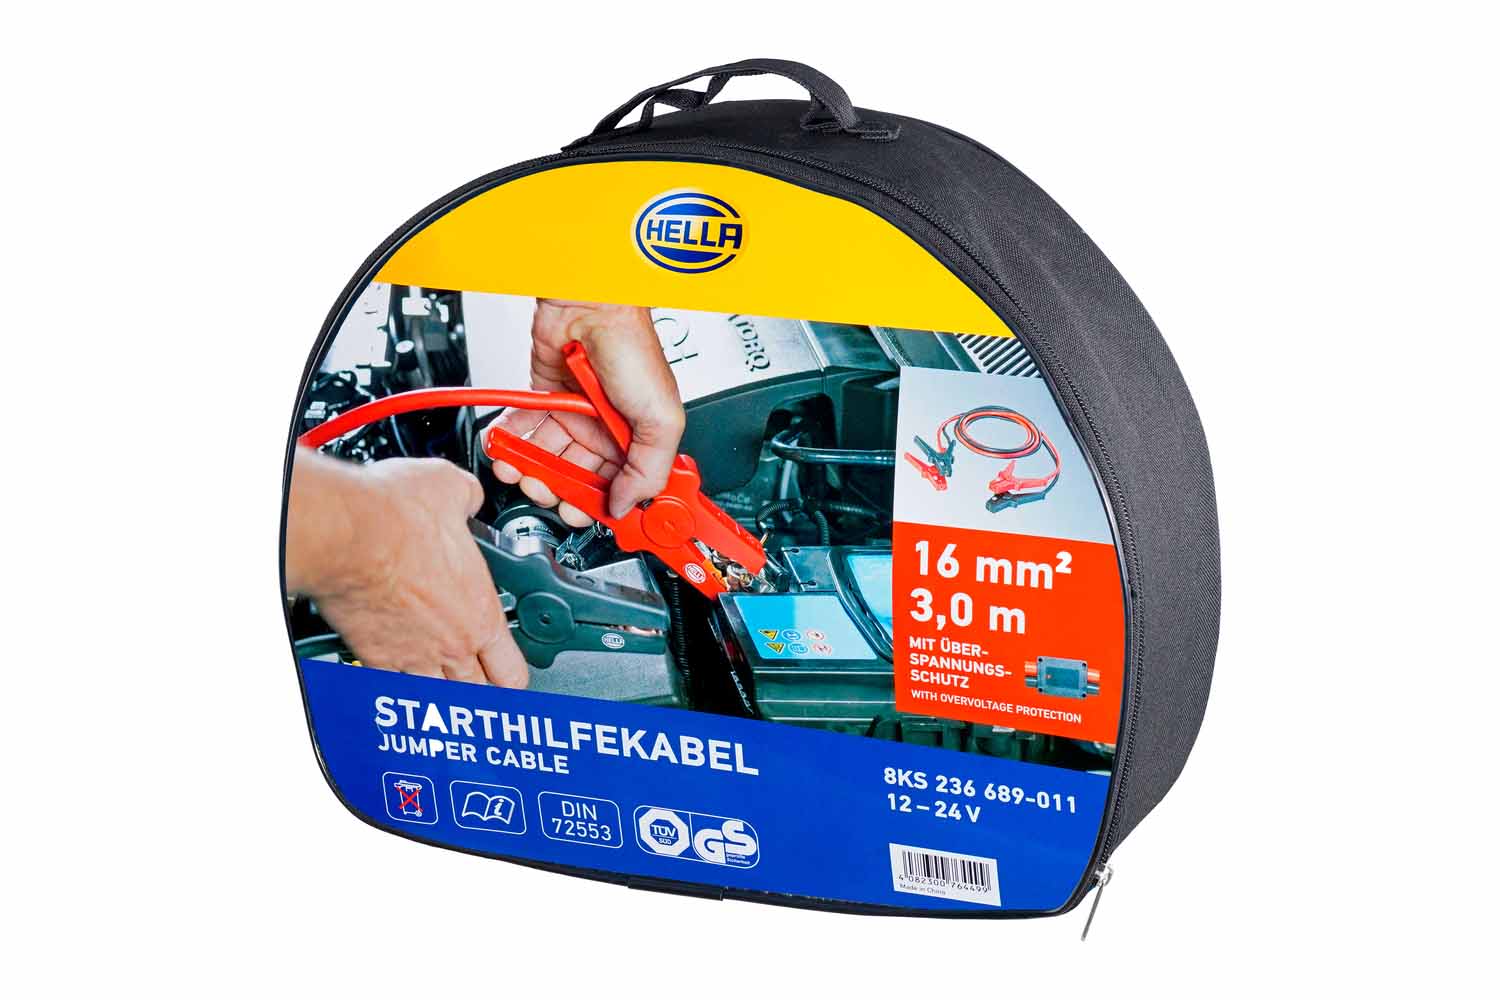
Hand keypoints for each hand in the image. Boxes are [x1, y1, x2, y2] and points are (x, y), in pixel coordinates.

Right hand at [286, 450, 527, 686]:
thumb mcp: (453, 490)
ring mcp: (410, 656)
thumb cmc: (396, 515)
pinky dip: (393, 686)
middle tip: (476, 680)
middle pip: (479, 694)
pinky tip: (392, 675)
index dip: (514, 672)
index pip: (513, 669)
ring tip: (437, 683)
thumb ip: (468, 500)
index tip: (507, 668)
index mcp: (480, 611)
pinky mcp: (372, 656)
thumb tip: (466, 496)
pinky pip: (389, 688)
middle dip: (480, 689)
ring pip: (437, 700)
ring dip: (439, 693)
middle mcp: (451, 643)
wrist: (344, 531)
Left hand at [491, 299, 684, 523]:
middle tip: (545, 492)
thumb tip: (626, 506)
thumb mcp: (661, 418)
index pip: (619, 489)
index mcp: (640, 441)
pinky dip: (511, 442)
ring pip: (548, 459)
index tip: (582, 516)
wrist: (592, 305)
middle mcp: (607, 432)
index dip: (600, 506)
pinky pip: (525, 430)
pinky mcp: (546, 399)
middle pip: (578, 479)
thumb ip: (649, 470)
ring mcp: (576, 416)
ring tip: (519, 470)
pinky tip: (506, 448)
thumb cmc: (632, 347)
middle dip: (558, 491)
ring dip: (530, 470)